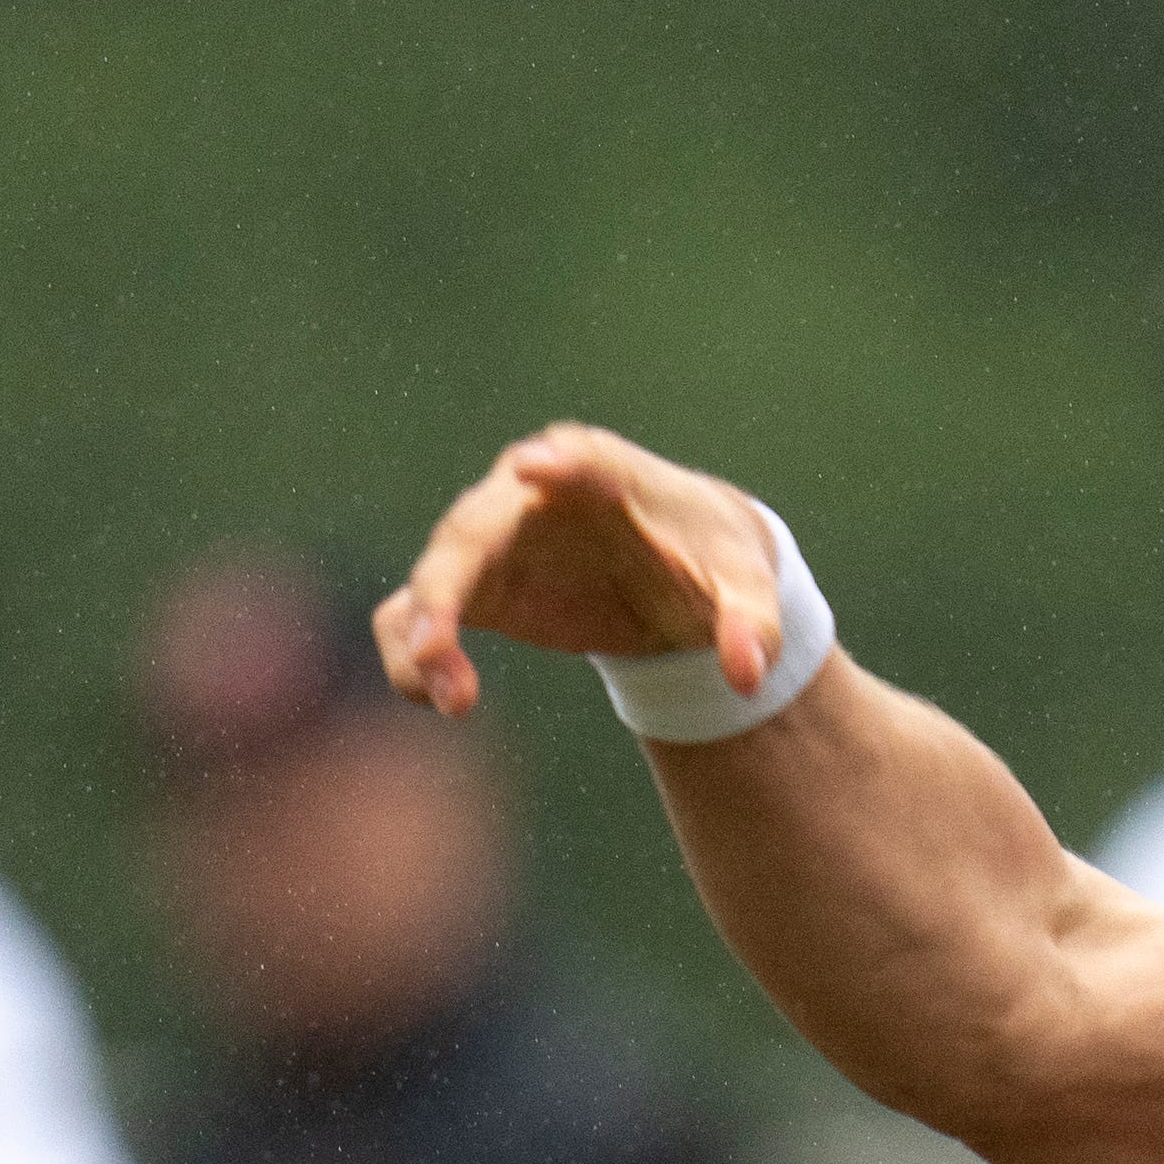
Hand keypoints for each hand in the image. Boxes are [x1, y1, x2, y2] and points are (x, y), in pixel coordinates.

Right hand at [373, 423, 786, 718]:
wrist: (678, 574)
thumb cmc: (710, 559)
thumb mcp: (746, 587)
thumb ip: (751, 622)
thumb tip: (749, 674)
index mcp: (603, 470)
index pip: (580, 460)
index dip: (558, 466)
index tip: (532, 466)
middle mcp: (529, 491)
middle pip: (474, 526)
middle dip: (448, 585)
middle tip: (435, 647)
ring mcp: (492, 537)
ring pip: (434, 574)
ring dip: (423, 633)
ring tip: (448, 699)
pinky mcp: (474, 585)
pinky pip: (418, 614)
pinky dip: (412, 656)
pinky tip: (438, 702)